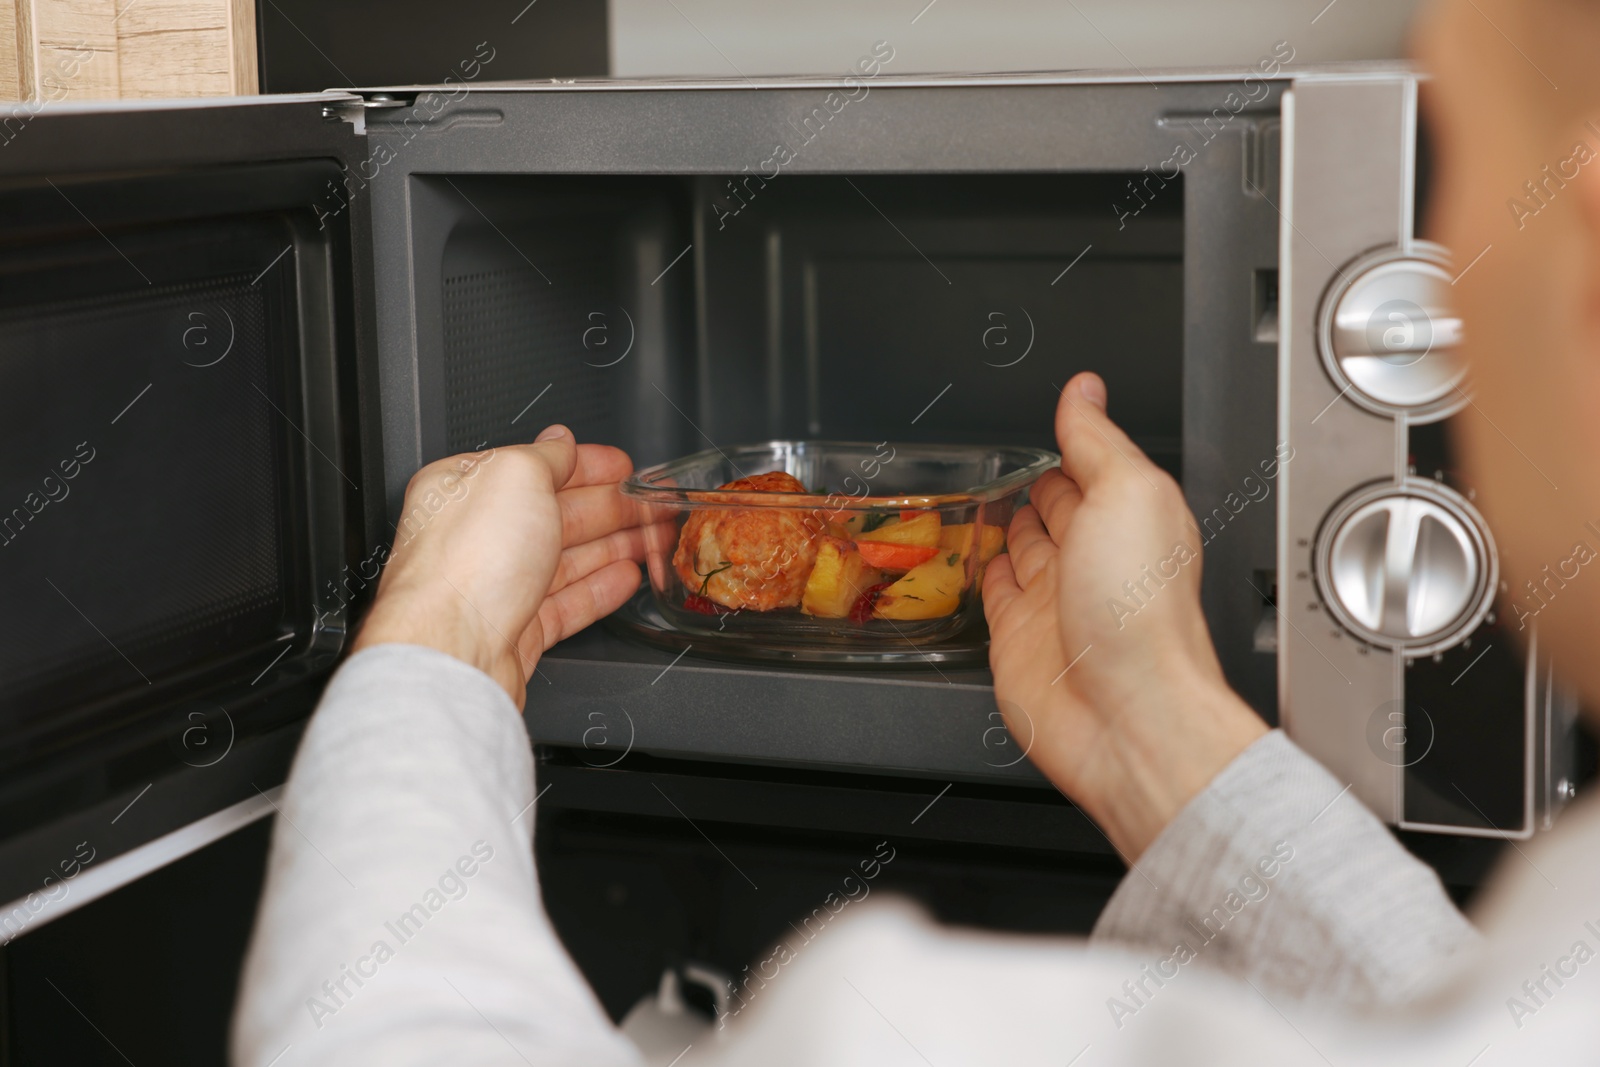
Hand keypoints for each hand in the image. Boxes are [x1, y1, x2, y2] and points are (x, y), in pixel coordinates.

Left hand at [352, 426, 649, 707]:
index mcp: (464, 490)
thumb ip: (546, 456)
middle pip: (556, 514)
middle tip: (652, 503)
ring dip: (614, 546)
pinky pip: (565, 604)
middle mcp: (475, 537)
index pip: (537, 469)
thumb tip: (561, 442)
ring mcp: (495, 586)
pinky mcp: (514, 631)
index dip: (587, 465)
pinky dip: (599, 589)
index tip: (624, 467)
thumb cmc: (466, 564)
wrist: (452, 651)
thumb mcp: (515, 476)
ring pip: (565, 560)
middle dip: (612, 507)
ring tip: (652, 538)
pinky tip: (625, 578)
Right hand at [983, 373, 1266, 858]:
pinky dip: (985, 573)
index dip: (1072, 441)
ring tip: (990, 500)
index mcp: (1131, 518)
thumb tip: (1084, 390)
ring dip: (1009, 524)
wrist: (1127, 715)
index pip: (1092, 466)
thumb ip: (1098, 440)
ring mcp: (1053, 601)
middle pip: (1057, 507)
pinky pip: (994, 594)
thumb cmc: (1144, 615)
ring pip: (1023, 548)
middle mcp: (1094, 559)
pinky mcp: (1017, 639)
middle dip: (1039, 482)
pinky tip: (979, 560)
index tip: (1056, 416)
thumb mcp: (1128, 493)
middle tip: (1015, 459)